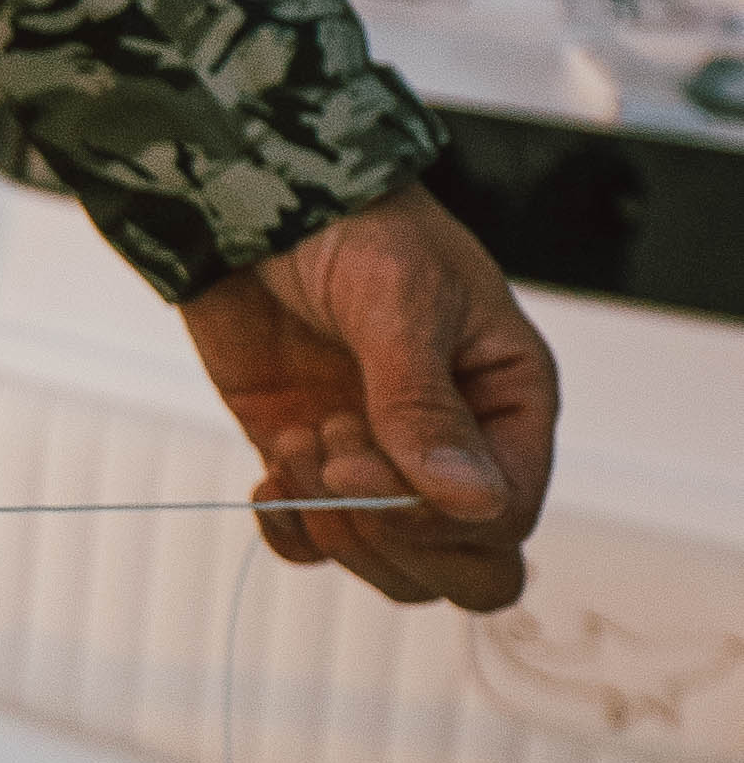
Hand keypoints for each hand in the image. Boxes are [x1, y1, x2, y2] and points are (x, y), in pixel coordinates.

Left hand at [178, 181, 556, 611]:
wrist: (254, 191)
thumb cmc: (352, 222)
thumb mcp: (398, 299)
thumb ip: (425, 404)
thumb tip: (472, 505)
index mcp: (508, 402)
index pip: (505, 518)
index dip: (433, 517)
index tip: (358, 454)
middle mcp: (457, 445)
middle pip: (465, 570)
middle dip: (392, 537)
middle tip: (332, 458)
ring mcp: (383, 460)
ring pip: (391, 568)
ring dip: (334, 525)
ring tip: (300, 437)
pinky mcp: (314, 462)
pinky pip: (316, 544)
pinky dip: (290, 530)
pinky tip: (270, 471)